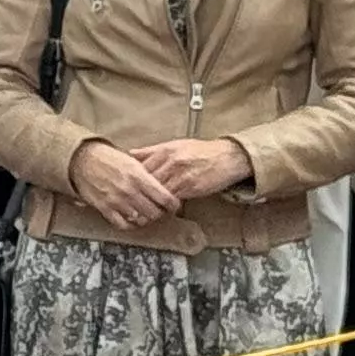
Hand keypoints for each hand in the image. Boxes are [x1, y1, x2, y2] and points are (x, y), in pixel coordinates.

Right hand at [68, 139, 177, 232]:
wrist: (82, 160)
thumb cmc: (108, 158)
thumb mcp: (133, 161)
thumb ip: (149, 176)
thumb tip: (164, 187)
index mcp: (139, 177)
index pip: (166, 198)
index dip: (173, 205)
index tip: (174, 205)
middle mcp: (130, 191)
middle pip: (155, 212)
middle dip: (161, 213)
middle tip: (161, 211)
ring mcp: (116, 201)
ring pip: (141, 220)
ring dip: (146, 219)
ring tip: (147, 214)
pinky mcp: (105, 208)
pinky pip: (123, 224)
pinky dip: (131, 224)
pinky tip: (133, 219)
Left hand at [131, 135, 251, 208]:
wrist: (228, 156)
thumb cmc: (203, 151)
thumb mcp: (175, 145)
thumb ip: (152, 151)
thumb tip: (131, 153)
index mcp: (164, 150)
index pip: (140, 167)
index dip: (132, 180)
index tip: (126, 188)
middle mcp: (171, 161)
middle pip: (146, 181)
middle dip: (138, 193)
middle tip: (131, 203)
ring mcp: (180, 174)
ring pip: (158, 191)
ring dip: (151, 202)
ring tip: (143, 210)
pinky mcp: (191, 186)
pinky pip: (172, 199)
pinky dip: (165, 205)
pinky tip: (161, 209)